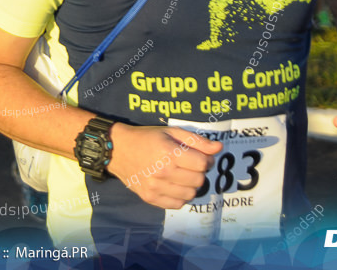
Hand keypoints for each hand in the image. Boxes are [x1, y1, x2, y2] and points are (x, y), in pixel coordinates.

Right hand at [105, 123, 222, 209]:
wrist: (118, 150)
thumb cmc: (146, 138)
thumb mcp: (171, 132)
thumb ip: (196, 140)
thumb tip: (218, 148)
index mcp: (169, 153)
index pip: (203, 164)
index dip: (207, 159)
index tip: (200, 157)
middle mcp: (163, 172)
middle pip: (199, 180)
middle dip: (199, 172)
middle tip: (190, 165)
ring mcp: (156, 187)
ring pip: (190, 194)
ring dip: (191, 185)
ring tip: (182, 176)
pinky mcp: (150, 198)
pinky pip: (177, 204)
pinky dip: (180, 197)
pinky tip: (174, 186)